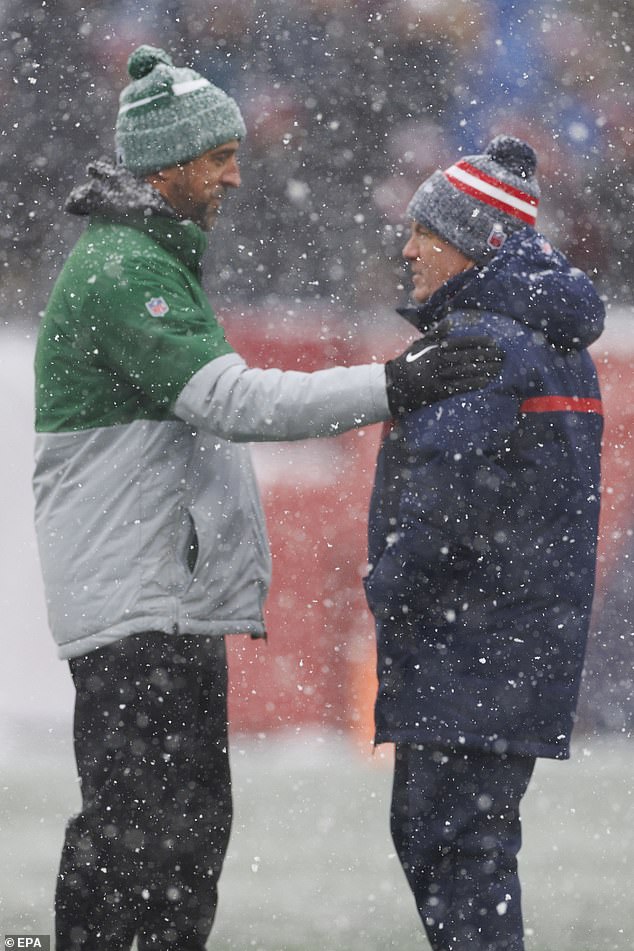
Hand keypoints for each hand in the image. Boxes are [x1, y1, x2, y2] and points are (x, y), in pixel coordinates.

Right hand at [385, 331, 502, 415]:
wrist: (393, 384)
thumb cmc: (407, 362)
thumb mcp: (419, 343)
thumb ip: (435, 333)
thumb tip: (450, 320)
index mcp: (436, 347)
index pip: (462, 342)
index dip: (479, 342)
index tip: (493, 342)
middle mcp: (439, 360)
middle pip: (468, 356)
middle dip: (487, 356)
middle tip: (502, 355)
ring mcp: (439, 376)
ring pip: (466, 371)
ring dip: (484, 369)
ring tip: (498, 368)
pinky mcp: (438, 391)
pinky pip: (459, 387)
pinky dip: (473, 384)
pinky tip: (486, 382)